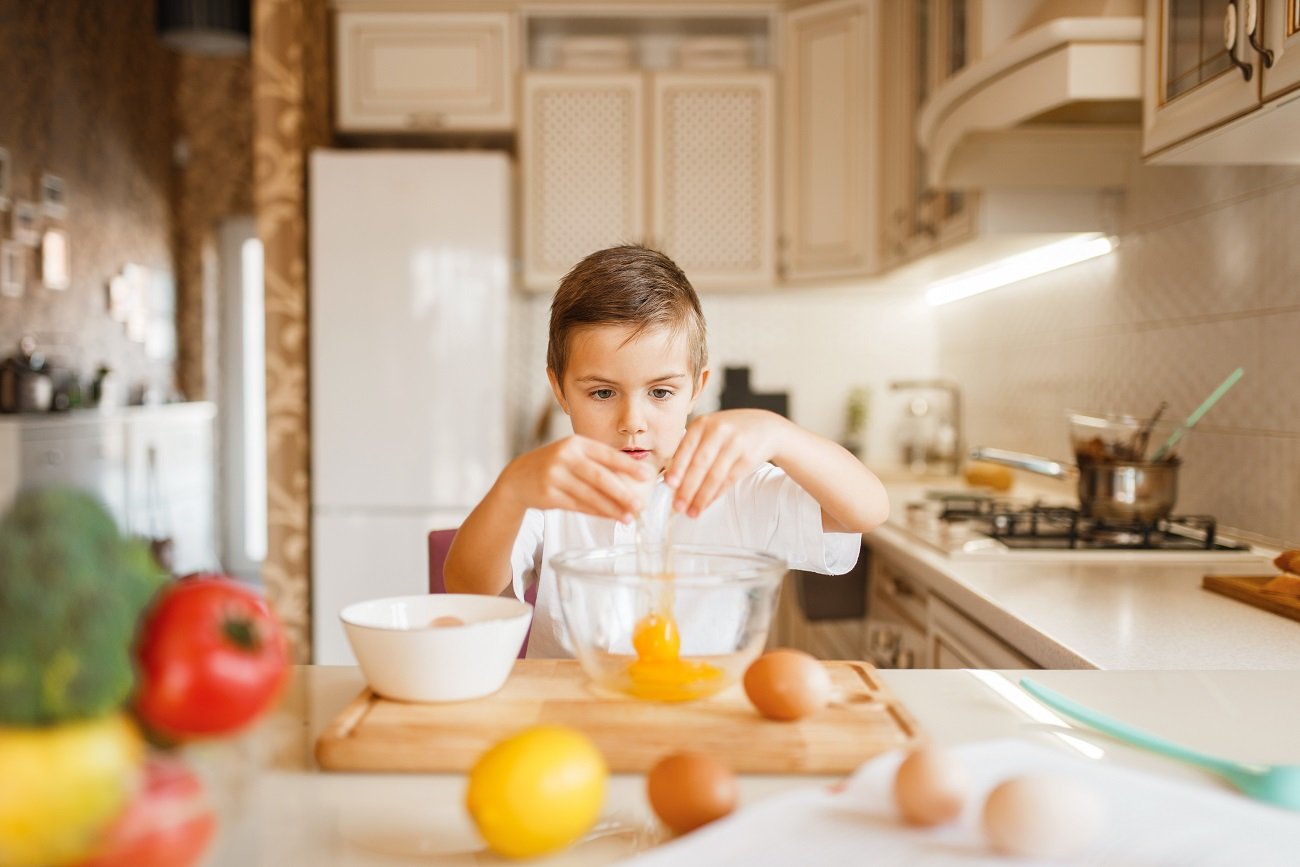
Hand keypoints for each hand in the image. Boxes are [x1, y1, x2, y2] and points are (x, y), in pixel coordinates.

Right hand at [501, 435, 651, 521]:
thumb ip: (598, 462)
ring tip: (628, 517)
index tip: (647, 476)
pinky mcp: (548, 494)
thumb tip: (633, 477)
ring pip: (589, 495)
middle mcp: (565, 456)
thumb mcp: (574, 455)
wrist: (519, 476)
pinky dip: (596, 512)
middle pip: (600, 477)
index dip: (628, 465)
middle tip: (640, 505)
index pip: (607, 455)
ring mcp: (555, 475)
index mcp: (576, 443)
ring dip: (611, 508)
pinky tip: (609, 517)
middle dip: (622, 493)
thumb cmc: (556, 465)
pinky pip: (578, 506)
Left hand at [666, 410, 791, 517]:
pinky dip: (716, 494)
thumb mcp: (709, 430)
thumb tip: (671, 480)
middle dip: (687, 488)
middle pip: (700, 464)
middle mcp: (719, 430)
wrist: (766, 427)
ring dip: (701, 497)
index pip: (686, 448)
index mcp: (703, 423)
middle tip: (678, 506)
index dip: (678, 467)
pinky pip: (729, 480)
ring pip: (715, 475)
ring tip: (692, 512)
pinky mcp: (748, 458)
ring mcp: (735, 444)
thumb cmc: (729, 432)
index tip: (669, 485)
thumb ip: (691, 448)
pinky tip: (707, 504)